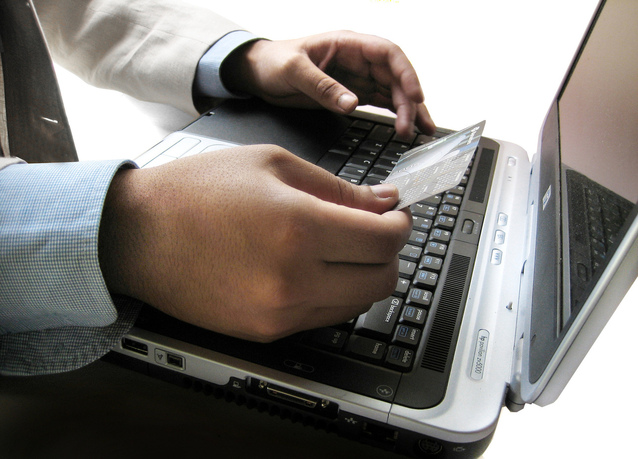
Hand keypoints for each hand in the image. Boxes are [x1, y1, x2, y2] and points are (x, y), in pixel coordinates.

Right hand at [99, 146, 411, 341]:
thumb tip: (382, 203)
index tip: (395, 215)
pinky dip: (333, 293)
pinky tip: (313, 269)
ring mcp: (280, 314)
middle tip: (373, 231)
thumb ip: (337, 187)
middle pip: (382, 280)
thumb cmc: (195, 192)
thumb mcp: (271, 164)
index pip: (385, 240)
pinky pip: (324, 317)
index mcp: (299, 227)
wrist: (137, 235)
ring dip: (362, 275)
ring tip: (339, 247)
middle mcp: (294, 279)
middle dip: (388, 253)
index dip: (400, 225)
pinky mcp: (266, 332)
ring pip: (358, 304)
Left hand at [223, 31, 434, 137]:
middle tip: (411, 128)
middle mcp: (358, 59)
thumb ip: (323, 86)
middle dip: (408, 101)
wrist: (258, 74)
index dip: (406, 73)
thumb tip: (353, 103)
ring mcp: (358, 77)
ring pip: (393, 92)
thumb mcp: (294, 71)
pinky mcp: (353, 94)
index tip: (414, 96)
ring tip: (421, 132)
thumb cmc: (273, 62)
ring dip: (408, 111)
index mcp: (347, 44)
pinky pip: (381, 103)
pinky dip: (395, 116)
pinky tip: (406, 129)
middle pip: (395, 77)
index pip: (388, 54)